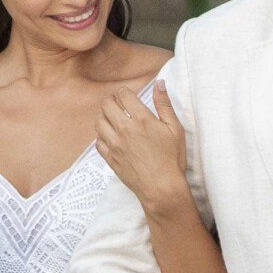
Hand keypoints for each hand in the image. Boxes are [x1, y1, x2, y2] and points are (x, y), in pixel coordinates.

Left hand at [95, 80, 187, 213]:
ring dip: (103, 117)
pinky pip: (97, 142)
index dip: (124, 93)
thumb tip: (159, 83)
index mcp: (142, 119)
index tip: (128, 96)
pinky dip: (101, 136)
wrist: (162, 188)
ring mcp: (115, 145)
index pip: (123, 95)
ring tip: (111, 119)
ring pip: (99, 122)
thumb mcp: (175, 129)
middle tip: (117, 104)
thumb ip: (165, 105)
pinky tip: (109, 137)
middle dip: (111, 101)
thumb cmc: (172, 159)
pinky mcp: (110, 159)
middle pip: (106, 105)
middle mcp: (125, 129)